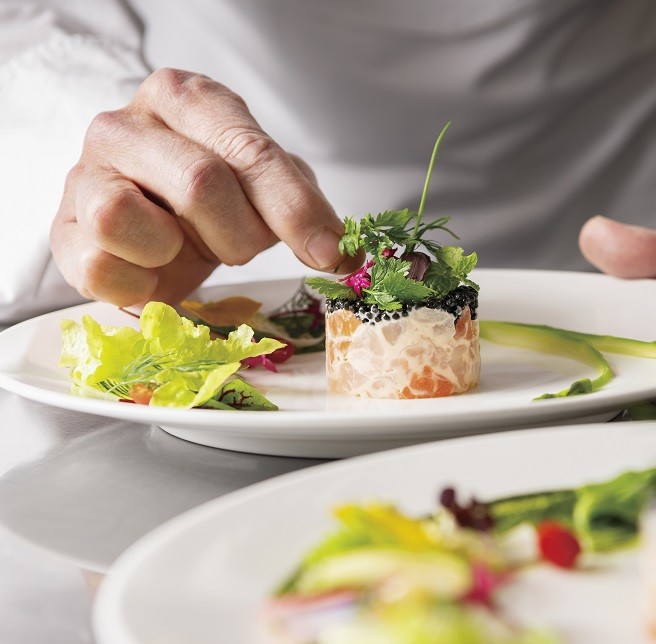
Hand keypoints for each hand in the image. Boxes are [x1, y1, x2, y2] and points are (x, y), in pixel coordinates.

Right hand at [51, 68, 359, 307]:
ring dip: (178, 250)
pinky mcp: (62, 230)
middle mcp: (127, 124)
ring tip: (186, 246)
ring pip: (126, 215)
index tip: (328, 252)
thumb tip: (343, 251)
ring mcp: (85, 173)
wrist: (151, 227)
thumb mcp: (266, 190)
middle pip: (200, 183)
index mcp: (187, 98)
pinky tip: (154, 270)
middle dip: (239, 234)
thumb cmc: (212, 201)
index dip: (294, 208)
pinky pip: (101, 266)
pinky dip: (140, 283)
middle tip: (241, 245)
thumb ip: (303, 208)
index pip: (249, 150)